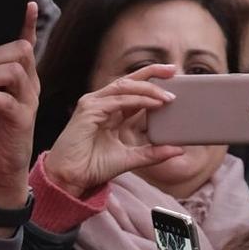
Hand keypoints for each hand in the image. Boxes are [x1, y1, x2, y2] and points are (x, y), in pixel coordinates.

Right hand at [43, 63, 184, 198]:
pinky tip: (154, 104)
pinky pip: (118, 100)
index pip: (132, 90)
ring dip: (148, 89)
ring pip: (124, 87)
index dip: (151, 82)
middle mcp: (100, 104)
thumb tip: (177, 149)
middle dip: (151, 73)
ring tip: (168, 96)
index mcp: (109, 111)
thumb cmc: (92, 168)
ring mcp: (93, 105)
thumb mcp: (130, 158)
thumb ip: (152, 153)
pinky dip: (137, 101)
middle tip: (173, 71)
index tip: (172, 78)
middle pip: (129, 81)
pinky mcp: (89, 110)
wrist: (71, 178)